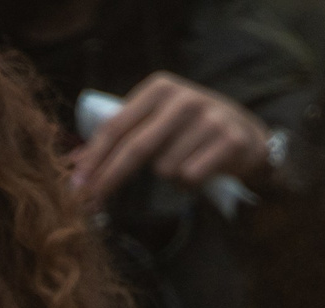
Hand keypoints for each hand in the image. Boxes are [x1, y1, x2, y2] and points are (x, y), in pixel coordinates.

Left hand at [71, 72, 272, 205]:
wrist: (249, 137)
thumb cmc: (192, 132)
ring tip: (188, 164)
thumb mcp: (157, 124)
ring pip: (165, 169)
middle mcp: (182, 98)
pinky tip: (204, 170)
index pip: (116, 126)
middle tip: (90, 202)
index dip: (94, 158)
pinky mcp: (228, 140)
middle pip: (135, 148)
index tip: (76, 184)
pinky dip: (191, 184)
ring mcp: (207, 117)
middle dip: (110, 178)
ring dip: (171, 177)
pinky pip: (191, 178)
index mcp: (159, 88)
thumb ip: (120, 138)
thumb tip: (76, 163)